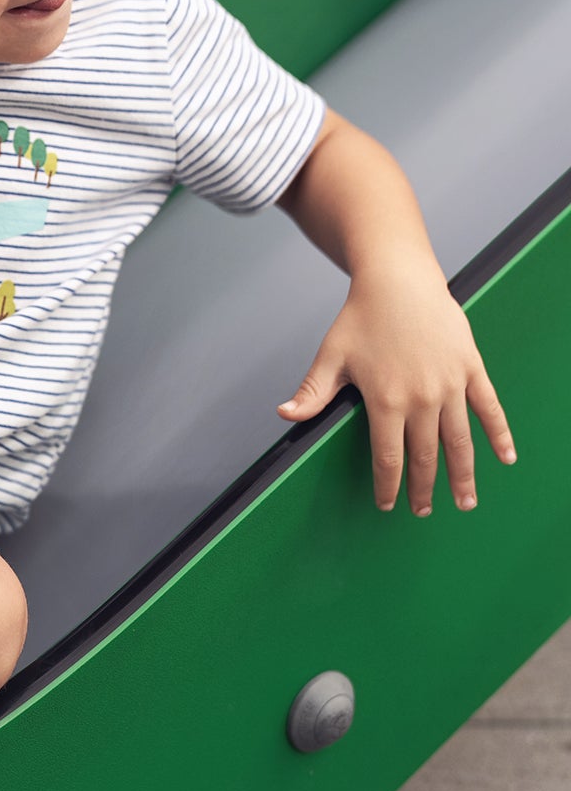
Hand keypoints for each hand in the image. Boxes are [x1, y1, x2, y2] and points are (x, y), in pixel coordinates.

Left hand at [276, 261, 515, 514]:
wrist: (398, 279)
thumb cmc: (361, 316)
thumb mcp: (332, 355)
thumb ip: (313, 391)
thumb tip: (284, 415)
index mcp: (386, 400)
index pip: (389, 457)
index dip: (388, 486)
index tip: (387, 504)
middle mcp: (422, 398)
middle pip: (426, 456)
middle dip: (424, 489)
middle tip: (423, 510)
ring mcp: (450, 384)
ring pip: (459, 442)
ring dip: (463, 475)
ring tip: (465, 502)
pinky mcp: (471, 369)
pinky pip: (489, 409)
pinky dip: (499, 435)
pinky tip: (506, 458)